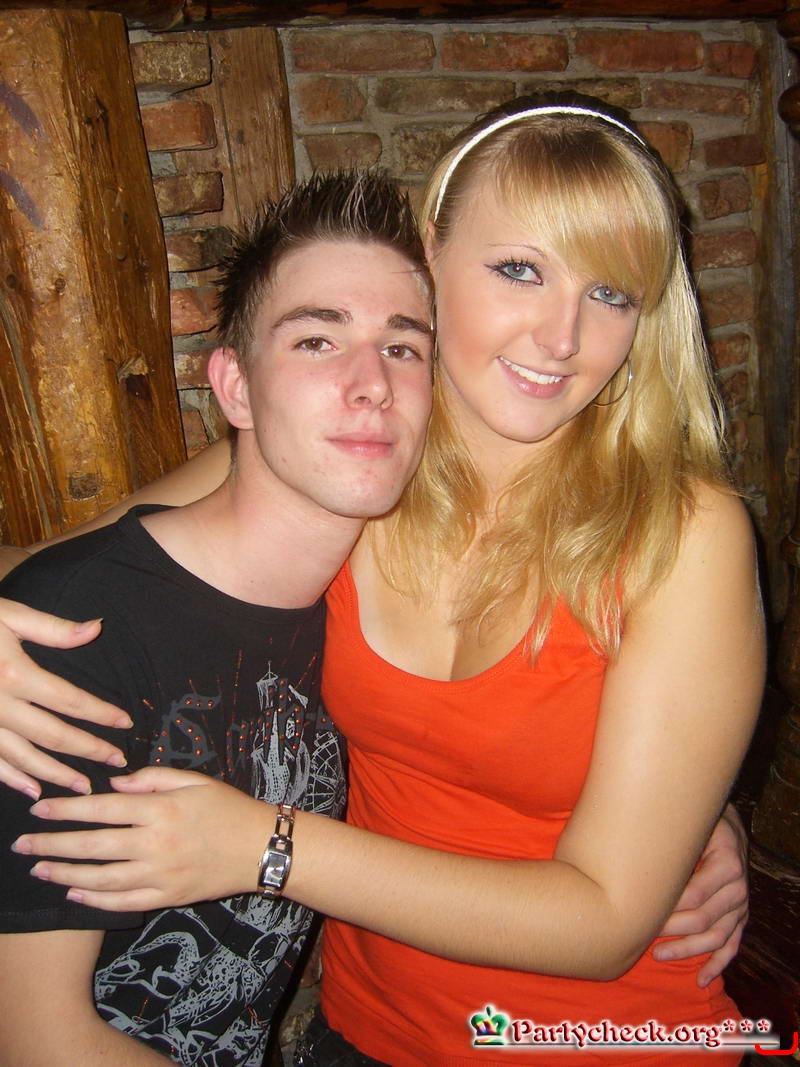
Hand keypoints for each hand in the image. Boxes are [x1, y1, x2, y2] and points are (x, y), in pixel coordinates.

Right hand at [0, 598, 130, 796]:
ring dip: (55, 773)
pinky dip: (13, 779)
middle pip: (53, 735)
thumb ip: (53, 629)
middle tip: (117, 761)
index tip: (125, 724)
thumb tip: (97, 628)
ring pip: (24, 756)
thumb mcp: (9, 616)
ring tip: (83, 785)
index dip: (100, 714)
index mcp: (16, 676)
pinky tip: (33, 790)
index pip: (70, 701)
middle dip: (88, 750)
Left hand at [12, 766, 273, 909]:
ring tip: (39, 870)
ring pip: (101, 879)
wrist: (262, 848)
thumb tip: (113, 783)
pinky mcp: (168, 898)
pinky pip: (123, 903)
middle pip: (92, 846)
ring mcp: (161, 875)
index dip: (66, 809)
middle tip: (22, 845)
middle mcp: (156, 844)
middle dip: (51, 845)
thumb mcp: (195, 780)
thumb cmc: (228, 808)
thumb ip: (153, 778)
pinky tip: (74, 894)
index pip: (102, 809)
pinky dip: (94, 900)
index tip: (39, 809)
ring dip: (64, 875)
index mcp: (161, 810)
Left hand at [654, 804, 747, 986]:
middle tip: (641, 934)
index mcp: (726, 864)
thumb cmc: (699, 825)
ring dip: (688, 950)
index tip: (641, 913)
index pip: (694, 896)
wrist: (726, 825)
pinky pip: (732, 946)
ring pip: (716, 938)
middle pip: (703, 920)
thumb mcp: (689, 827)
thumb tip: (632, 859)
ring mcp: (741, 906)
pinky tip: (701, 979)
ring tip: (658, 955)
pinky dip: (718, 964)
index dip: (668, 908)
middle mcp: (737, 888)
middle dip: (671, 930)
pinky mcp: (740, 918)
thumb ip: (670, 843)